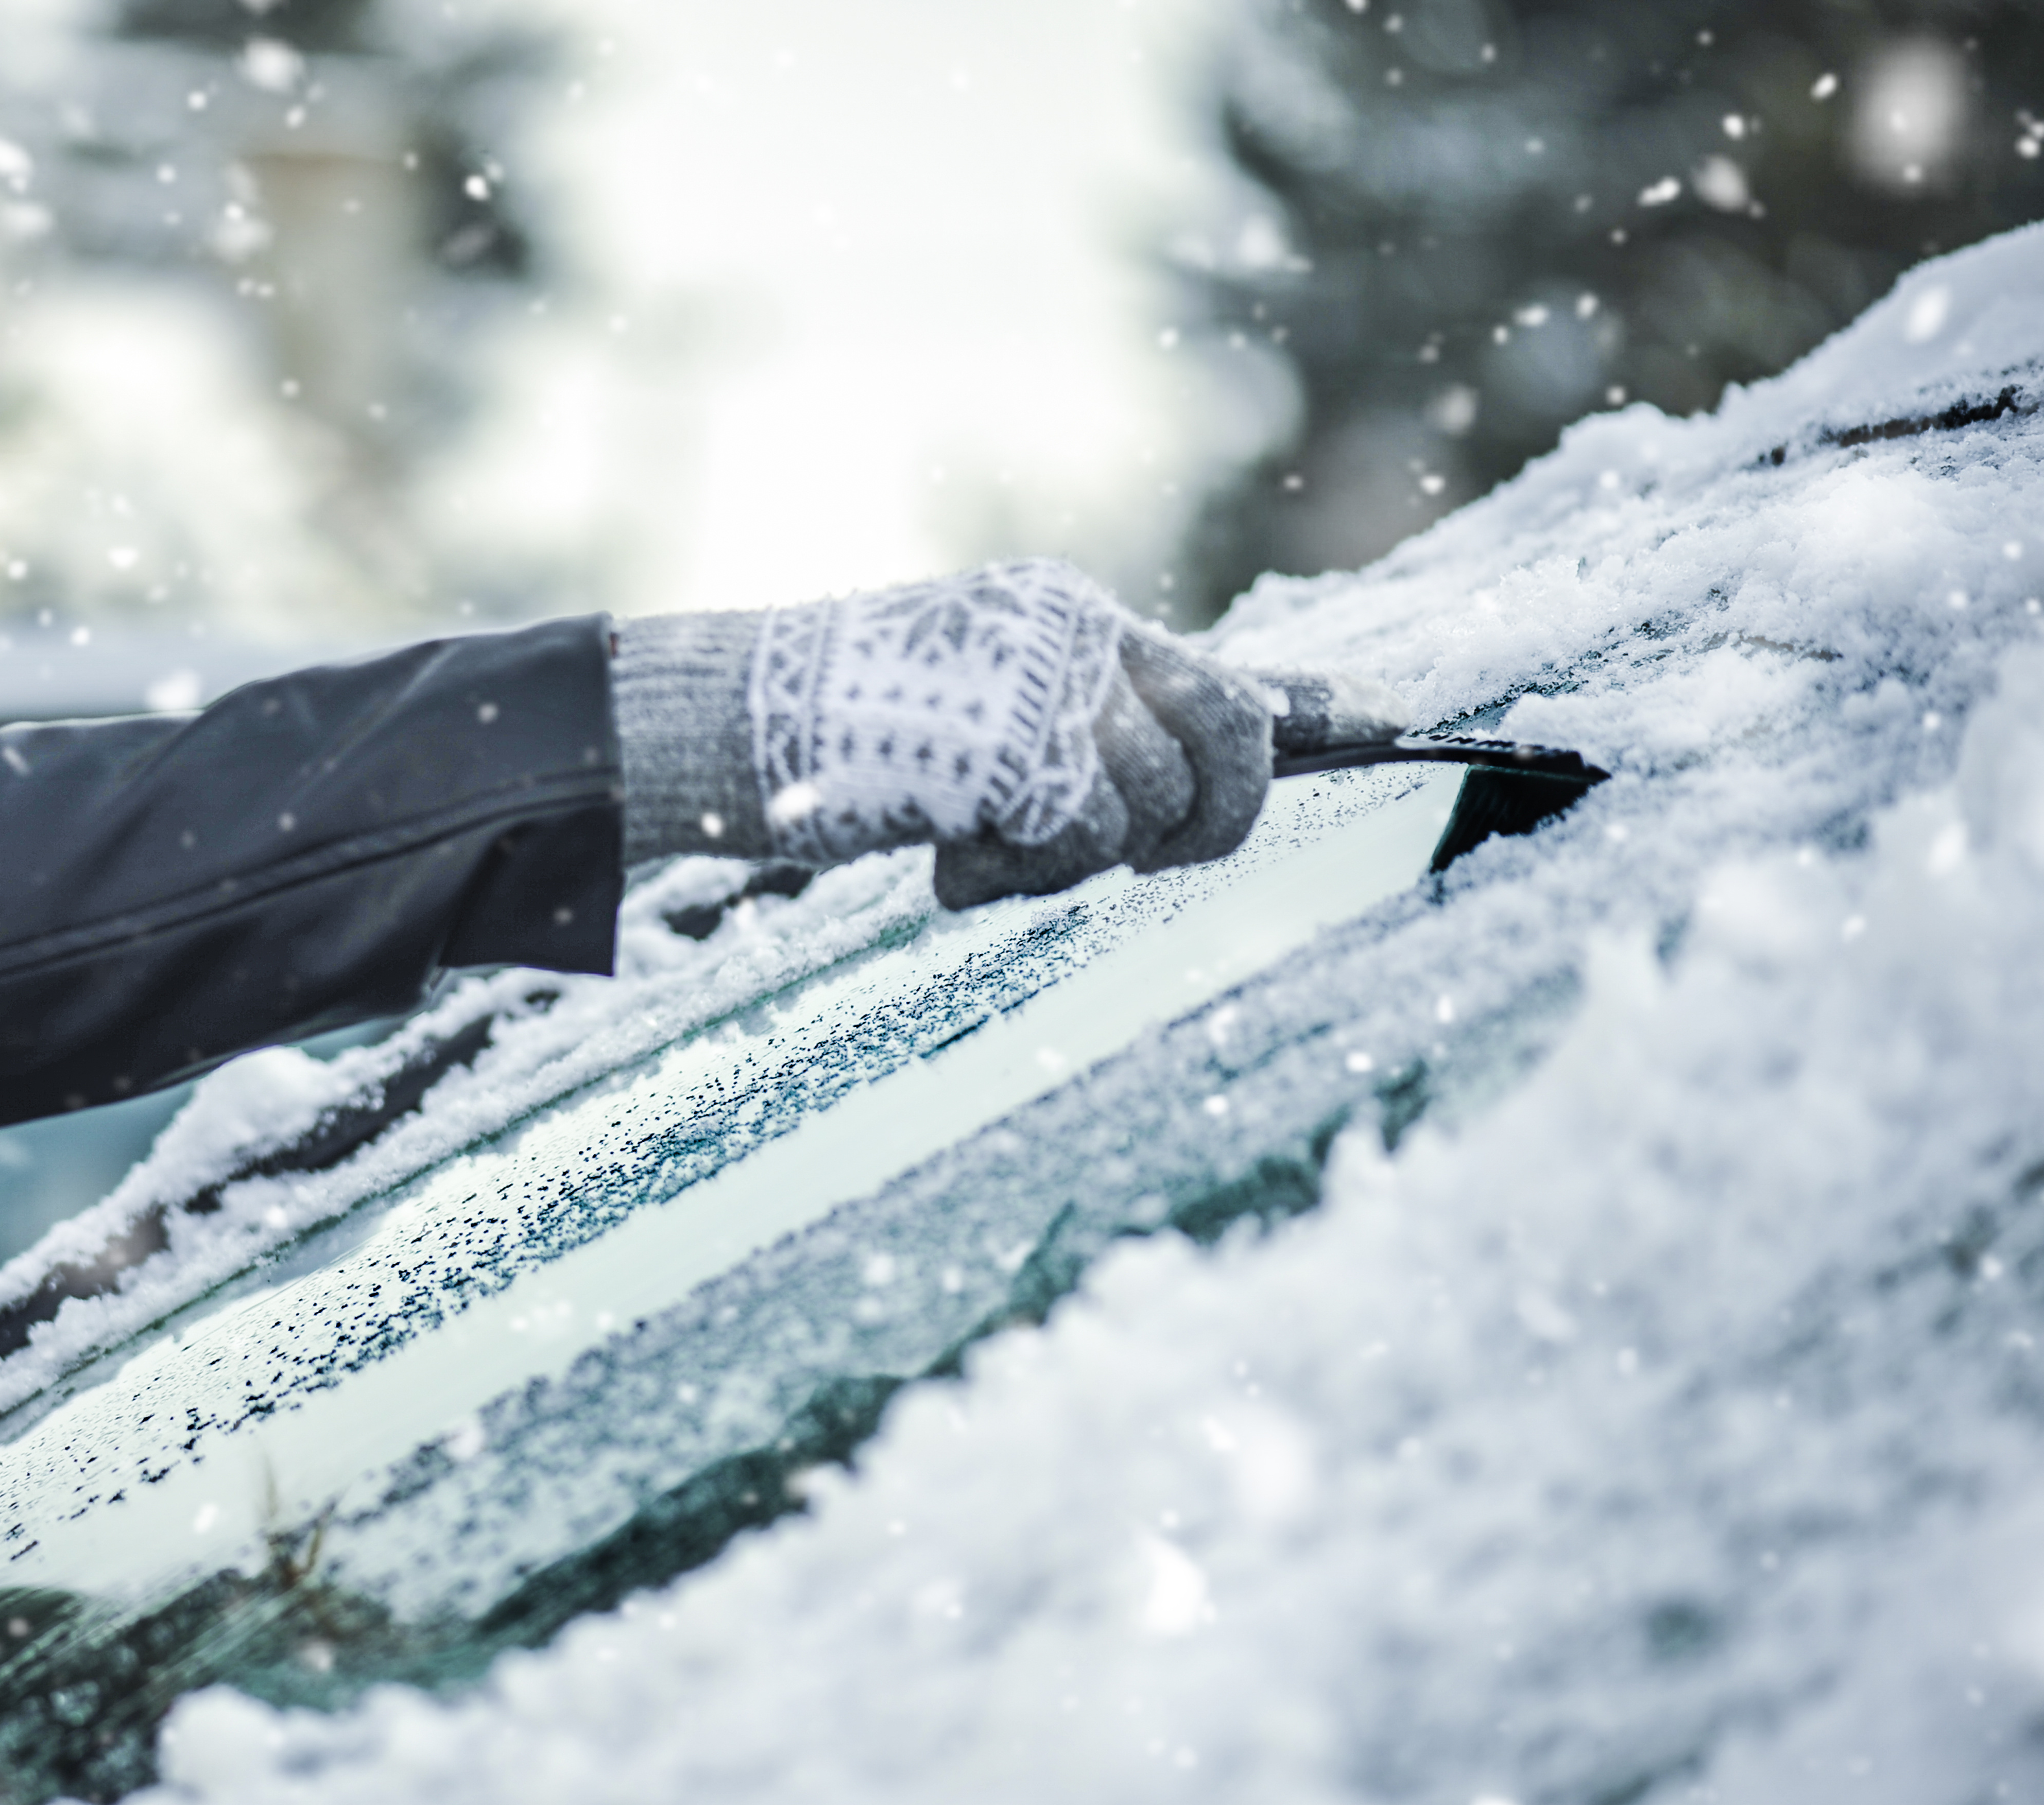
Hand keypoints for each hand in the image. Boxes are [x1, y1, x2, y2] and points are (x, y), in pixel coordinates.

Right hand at [608, 563, 1412, 904]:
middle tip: (1134, 855)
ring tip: (974, 850)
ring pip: (1150, 805)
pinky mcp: (1017, 744)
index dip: (1313, 706)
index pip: (1218, 663)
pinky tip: (944, 858)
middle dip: (1215, 816)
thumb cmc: (835, 736)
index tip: (1393, 720)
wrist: (724, 722)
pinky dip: (1018, 874)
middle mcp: (1071, 629)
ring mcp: (1046, 680)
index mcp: (1063, 618)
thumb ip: (1072, 735)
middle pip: (1231, 730)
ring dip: (1070, 860)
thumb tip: (1157, 771)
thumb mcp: (972, 718)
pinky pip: (1082, 838)